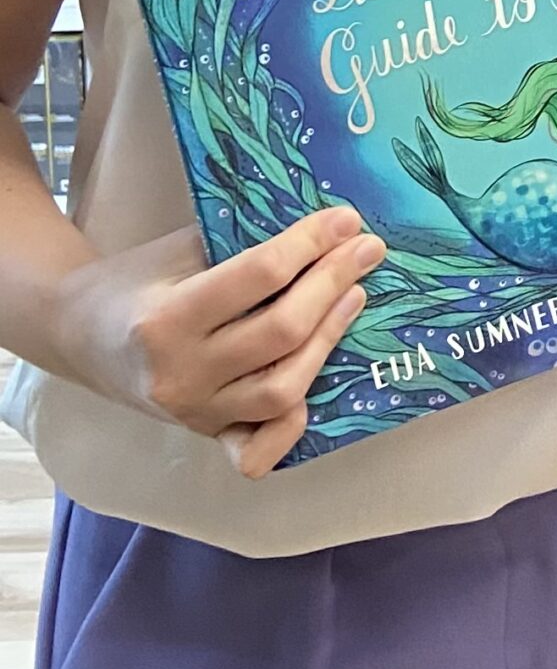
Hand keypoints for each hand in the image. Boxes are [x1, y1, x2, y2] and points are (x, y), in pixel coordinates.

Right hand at [60, 209, 384, 478]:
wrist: (78, 334)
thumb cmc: (137, 280)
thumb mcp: (180, 248)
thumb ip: (242, 242)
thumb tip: (328, 227)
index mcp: (165, 319)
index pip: (260, 275)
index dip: (311, 243)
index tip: (347, 219)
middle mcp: (179, 374)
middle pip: (282, 332)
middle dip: (333, 283)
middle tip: (367, 249)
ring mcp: (193, 412)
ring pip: (283, 389)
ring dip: (329, 338)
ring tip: (355, 296)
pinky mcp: (206, 434)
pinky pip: (258, 449)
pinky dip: (291, 426)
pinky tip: (317, 386)